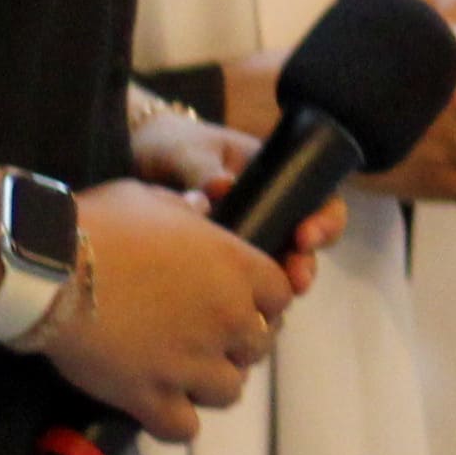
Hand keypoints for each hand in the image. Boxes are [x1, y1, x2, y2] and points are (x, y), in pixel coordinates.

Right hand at [43, 176, 297, 441]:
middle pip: (259, 347)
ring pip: (229, 391)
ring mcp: (192, 362)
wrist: (47, 269)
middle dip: (236, 344)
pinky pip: (184, 428)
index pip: (281, 296)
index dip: (262, 302)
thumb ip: (186, 209)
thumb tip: (201, 206)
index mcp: (237, 267)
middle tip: (203, 338)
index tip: (237, 302)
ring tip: (180, 373)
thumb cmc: (98, 225)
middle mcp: (227, 318)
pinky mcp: (151, 397)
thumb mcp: (151, 199)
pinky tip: (157, 404)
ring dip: (209, 383)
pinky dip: (174, 420)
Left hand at [120, 111, 346, 292]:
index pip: (317, 197)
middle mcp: (269, 207)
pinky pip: (246, 279)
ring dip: (281, 284)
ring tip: (276, 301)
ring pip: (278, 264)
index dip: (323, 219)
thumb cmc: (169, 146)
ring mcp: (249, 234)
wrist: (133, 162)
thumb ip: (202, 168)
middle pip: (305, 239)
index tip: (304, 236)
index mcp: (273, 174)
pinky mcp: (224, 258)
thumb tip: (221, 188)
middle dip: (305, 262)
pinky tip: (243, 308)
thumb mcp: (186, 151)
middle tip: (296, 279)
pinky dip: (249, 294)